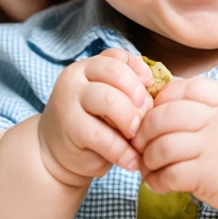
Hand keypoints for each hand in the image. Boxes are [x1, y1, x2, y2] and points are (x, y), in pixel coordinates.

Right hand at [38, 49, 154, 184]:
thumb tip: (162, 92)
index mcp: (88, 67)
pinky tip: (132, 161)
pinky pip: (102, 136)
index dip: (139, 71)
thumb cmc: (93, 126)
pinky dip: (122, 151)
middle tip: (146, 119)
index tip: (150, 90)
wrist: (55, 155)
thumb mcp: (110, 103)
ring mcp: (68, 101)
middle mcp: (75, 78)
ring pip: (108, 99)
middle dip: (138, 96)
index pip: (117, 57)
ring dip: (130, 121)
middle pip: (114, 73)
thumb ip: (129, 93)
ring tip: (139, 140)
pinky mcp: (69, 128)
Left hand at [132, 77, 217, 216]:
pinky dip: (156, 180)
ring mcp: (211, 147)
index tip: (154, 116)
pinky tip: (158, 183)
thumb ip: (208, 102)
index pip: (180, 90)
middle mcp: (216, 120)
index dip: (159, 102)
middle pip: (163, 116)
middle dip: (144, 131)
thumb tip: (165, 98)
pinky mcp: (206, 176)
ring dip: (147, 158)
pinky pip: (169, 175)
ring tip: (148, 166)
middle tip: (140, 143)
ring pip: (161, 146)